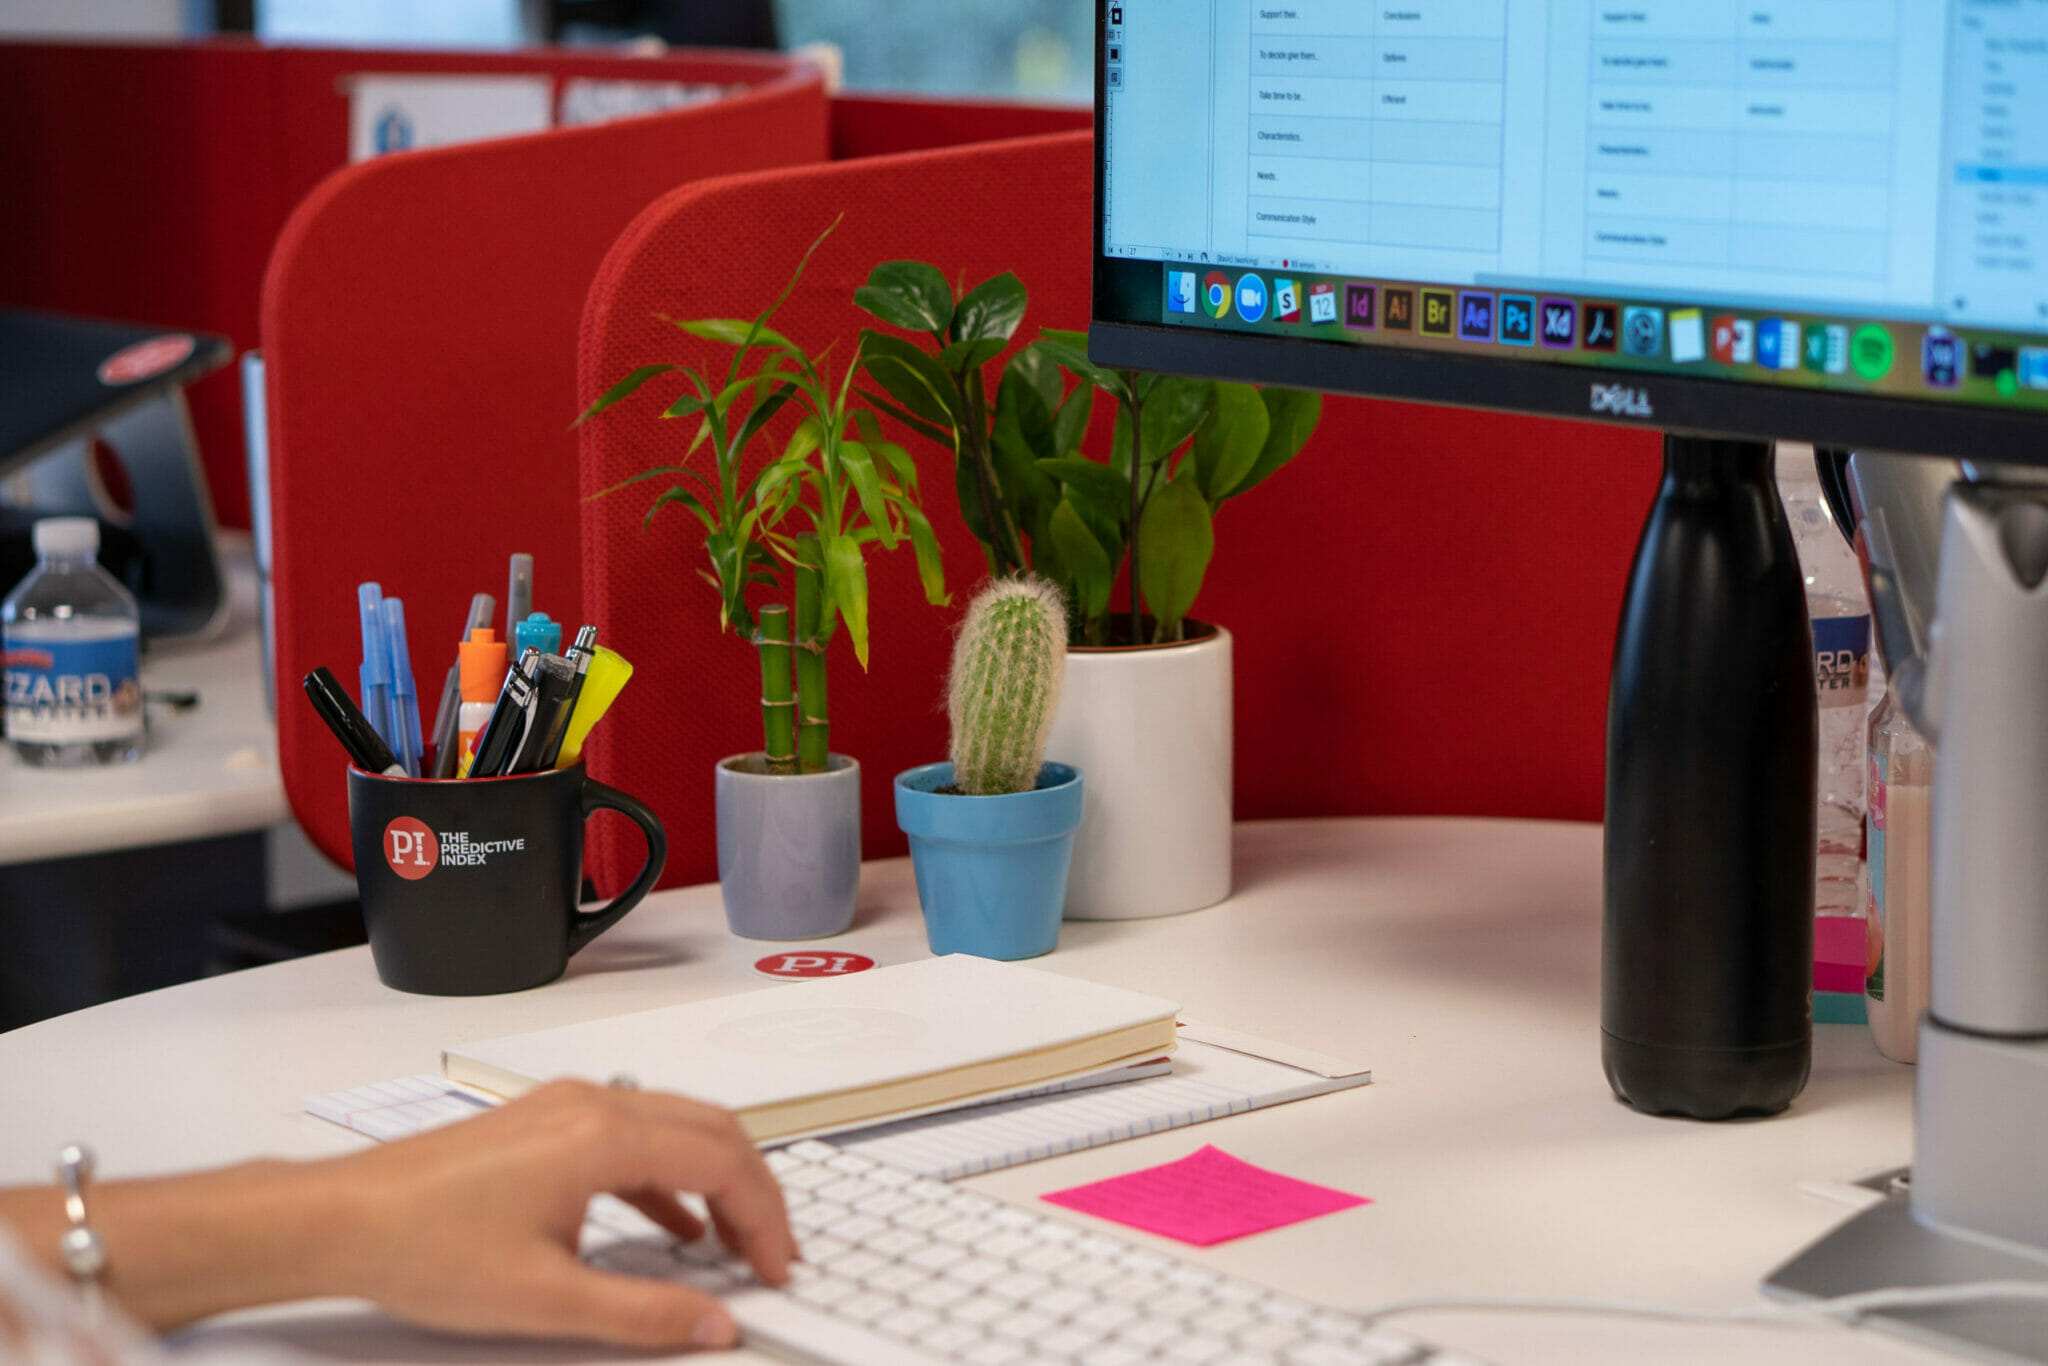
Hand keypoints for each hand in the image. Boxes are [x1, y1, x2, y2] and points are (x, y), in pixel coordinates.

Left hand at [318, 1080, 794, 1349]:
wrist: (340, 1220)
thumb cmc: (424, 1247)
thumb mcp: (545, 1299)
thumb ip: (641, 1313)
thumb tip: (711, 1325)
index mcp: (602, 1136)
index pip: (722, 1160)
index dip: (764, 1216)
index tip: (776, 1266)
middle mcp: (592, 1105)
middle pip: (712, 1129)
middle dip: (755, 1191)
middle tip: (772, 1252)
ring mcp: (567, 1107)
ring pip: (676, 1127)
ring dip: (716, 1179)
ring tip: (733, 1244)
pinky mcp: (544, 1123)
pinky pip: (634, 1137)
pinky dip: (670, 1176)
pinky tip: (670, 1225)